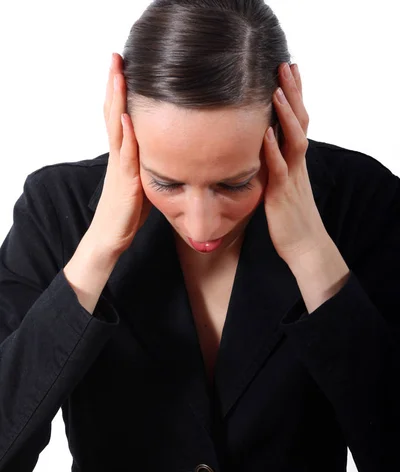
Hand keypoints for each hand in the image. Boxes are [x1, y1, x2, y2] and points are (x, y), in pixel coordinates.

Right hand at [90, 53, 150, 254]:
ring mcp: (120, 168)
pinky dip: (126, 136)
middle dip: (116, 86)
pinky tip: (128, 119)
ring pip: (117, 128)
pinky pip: (125, 156)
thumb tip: (166, 152)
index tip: (124, 67)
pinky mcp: (125, 183)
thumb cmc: (127, 213)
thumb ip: (149, 164)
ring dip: (118, 101)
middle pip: (114, 114)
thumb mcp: (142, 182)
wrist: (110, 239)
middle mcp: (118, 157)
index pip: (119, 117)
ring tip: (119, 75)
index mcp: (123, 156)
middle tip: (117, 58)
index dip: (120, 92)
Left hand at [262, 63, 329, 268]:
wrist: (304, 246)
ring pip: (294, 139)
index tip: (287, 70)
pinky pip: (280, 169)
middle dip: (292, 92)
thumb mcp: (281, 185)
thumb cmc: (290, 218)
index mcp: (296, 161)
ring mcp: (292, 178)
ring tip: (276, 89)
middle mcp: (297, 164)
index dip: (294, 96)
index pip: (297, 121)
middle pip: (299, 121)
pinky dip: (273, 150)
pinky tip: (265, 133)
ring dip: (286, 114)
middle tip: (285, 65)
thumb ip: (273, 165)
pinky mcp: (282, 194)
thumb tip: (259, 149)